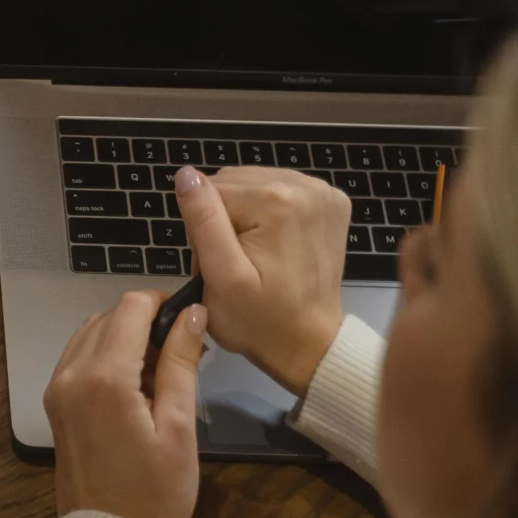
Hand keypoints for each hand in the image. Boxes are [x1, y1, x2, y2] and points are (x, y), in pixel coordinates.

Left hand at [45, 291, 206, 517]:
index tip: (190, 322)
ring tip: (159, 371)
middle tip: (181, 353)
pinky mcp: (53, 404)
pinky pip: (77, 359)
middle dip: (144, 321)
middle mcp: (71, 374)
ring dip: (123, 337)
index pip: (130, 308)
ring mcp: (56, 389)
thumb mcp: (180, 428)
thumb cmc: (156, 492)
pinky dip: (104, 356)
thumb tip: (192, 314)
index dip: (162, 304)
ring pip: (89, 334)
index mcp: (104, 377)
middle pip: (108, 317)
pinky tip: (133, 385)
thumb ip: (180, 364)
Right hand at [176, 165, 346, 395]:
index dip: (205, 228)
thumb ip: (203, 222)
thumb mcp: (221, 277)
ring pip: (251, 184)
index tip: (221, 263)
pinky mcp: (330, 200)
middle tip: (236, 262)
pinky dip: (268, 213)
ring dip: (244, 215)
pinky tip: (274, 242)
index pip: (210, 191)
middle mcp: (305, 185)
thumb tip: (187, 174)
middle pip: (232, 183)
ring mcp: (322, 191)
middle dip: (224, 219)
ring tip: (255, 254)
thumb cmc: (259, 320)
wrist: (308, 343)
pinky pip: (277, 189)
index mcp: (276, 201)